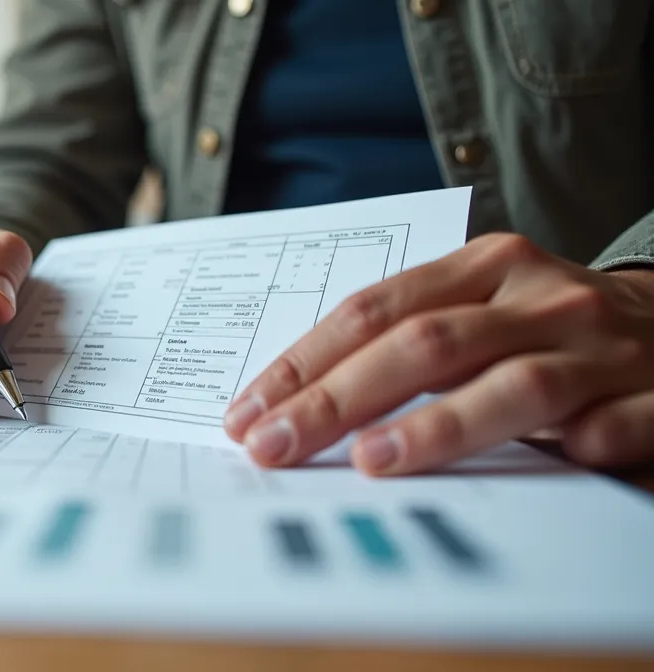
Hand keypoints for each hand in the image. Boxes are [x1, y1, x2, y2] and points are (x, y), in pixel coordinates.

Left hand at [223, 233, 653, 475]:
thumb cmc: (549, 329)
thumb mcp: (481, 310)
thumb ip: (408, 341)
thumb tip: (293, 402)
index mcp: (486, 267)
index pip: (375, 310)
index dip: (304, 363)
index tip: (248, 413)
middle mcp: (540, 299)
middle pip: (424, 345)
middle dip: (337, 399)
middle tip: (275, 446)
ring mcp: (603, 349)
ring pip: (515, 386)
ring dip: (438, 426)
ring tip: (371, 460)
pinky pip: (614, 427)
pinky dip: (579, 447)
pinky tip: (543, 467)